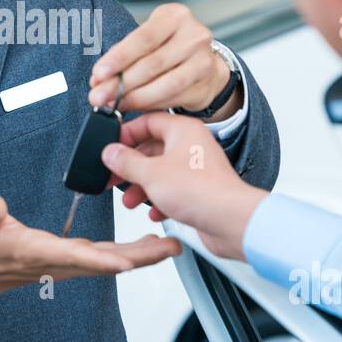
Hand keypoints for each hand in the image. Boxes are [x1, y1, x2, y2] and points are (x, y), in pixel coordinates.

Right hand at [0, 193, 181, 320]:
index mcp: (36, 252)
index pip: (72, 256)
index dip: (100, 260)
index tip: (127, 262)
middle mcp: (57, 261)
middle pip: (104, 262)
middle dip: (139, 258)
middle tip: (170, 248)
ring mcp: (67, 261)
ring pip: (110, 260)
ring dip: (142, 255)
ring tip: (171, 245)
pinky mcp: (71, 257)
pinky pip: (106, 256)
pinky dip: (130, 251)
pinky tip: (149, 243)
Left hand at [88, 3, 240, 120]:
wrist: (204, 64)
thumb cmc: (169, 49)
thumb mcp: (147, 41)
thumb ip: (124, 57)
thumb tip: (99, 81)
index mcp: (174, 16)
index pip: (143, 38)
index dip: (119, 58)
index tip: (98, 74)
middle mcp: (193, 35)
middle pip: (152, 63)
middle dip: (121, 83)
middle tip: (99, 96)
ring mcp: (203, 60)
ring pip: (165, 84)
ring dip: (135, 97)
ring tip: (115, 103)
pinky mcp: (206, 84)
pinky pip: (174, 98)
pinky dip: (150, 105)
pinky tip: (135, 106)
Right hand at [99, 112, 267, 259]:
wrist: (230, 221)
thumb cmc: (202, 192)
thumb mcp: (151, 173)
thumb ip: (126, 161)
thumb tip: (111, 152)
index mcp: (183, 130)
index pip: (148, 121)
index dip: (126, 133)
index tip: (111, 147)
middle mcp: (192, 146)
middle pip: (152, 149)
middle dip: (131, 167)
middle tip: (114, 176)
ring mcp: (197, 169)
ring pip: (161, 172)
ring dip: (142, 186)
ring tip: (130, 200)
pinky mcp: (200, 191)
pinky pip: (173, 191)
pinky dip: (160, 200)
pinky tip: (154, 210)